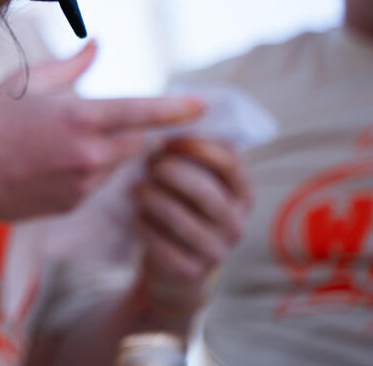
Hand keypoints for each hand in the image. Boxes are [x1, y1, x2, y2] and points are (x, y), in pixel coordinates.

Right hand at [0, 43, 204, 221]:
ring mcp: (82, 185)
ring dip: (103, 151)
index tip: (202, 106)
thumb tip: (97, 46)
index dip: (176, 109)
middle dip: (131, 130)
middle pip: (137, 142)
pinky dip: (82, 173)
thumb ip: (70, 66)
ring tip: (55, 142)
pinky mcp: (71, 206)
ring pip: (114, 164)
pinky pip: (93, 186)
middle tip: (96, 118)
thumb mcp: (25, 82)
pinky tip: (44, 165)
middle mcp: (89, 155)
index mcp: (80, 117)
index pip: (144, 111)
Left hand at [133, 136, 250, 314]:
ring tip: (136, 188)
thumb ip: (190, 150)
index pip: (230, 162)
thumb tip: (172, 106)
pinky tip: (136, 216)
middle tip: (147, 164)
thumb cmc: (181, 205)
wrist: (176, 264)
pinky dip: (142, 225)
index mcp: (242, 192)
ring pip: (178, 216)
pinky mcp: (191, 271)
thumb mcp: (194, 177)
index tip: (169, 136)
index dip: (198, 145)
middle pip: (203, 190)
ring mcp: (217, 250)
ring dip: (151, 197)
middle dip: (169, 172)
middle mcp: (236, 222)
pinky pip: (160, 243)